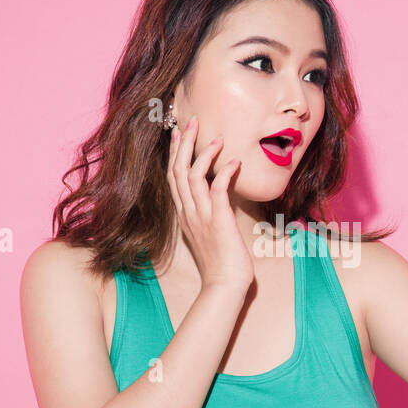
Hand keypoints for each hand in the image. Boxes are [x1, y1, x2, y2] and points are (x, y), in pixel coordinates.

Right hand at [166, 116, 254, 291]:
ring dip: (204, 154)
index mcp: (184, 215)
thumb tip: (218, 197)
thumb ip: (209, 214)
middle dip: (183, 144)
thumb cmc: (221, 262)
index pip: (173, 177)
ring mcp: (201, 216)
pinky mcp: (217, 221)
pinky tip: (234, 161)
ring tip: (216, 137)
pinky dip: (224, 173)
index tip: (178, 133)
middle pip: (178, 171)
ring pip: (193, 176)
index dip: (174, 153)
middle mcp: (188, 213)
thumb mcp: (209, 233)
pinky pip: (216, 190)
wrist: (224, 286)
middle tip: (191, 121)